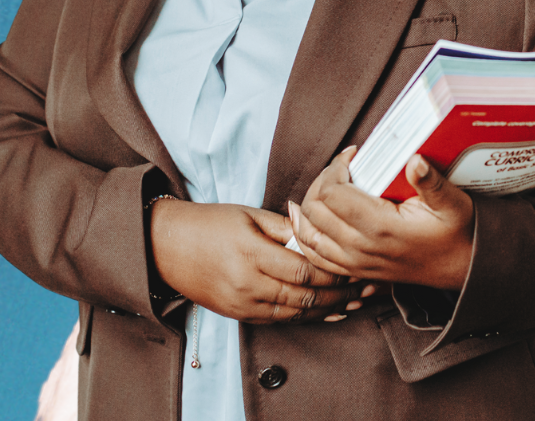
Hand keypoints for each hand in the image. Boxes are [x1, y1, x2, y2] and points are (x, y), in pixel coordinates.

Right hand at [149, 199, 373, 322]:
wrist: (168, 248)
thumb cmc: (210, 223)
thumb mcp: (248, 214)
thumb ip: (284, 227)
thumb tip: (316, 230)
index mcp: (251, 253)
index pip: (303, 270)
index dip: (333, 272)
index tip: (356, 264)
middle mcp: (248, 284)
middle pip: (304, 296)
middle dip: (339, 293)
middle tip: (366, 286)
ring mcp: (243, 304)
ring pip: (296, 313)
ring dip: (328, 309)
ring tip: (355, 301)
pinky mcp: (240, 315)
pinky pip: (280, 320)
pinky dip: (306, 317)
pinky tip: (327, 311)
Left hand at [290, 148, 474, 290]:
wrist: (463, 268)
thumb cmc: (457, 232)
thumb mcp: (452, 202)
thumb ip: (430, 181)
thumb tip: (414, 159)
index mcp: (381, 228)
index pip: (332, 193)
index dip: (335, 167)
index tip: (352, 154)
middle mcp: (362, 248)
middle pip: (314, 210)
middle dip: (321, 181)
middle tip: (341, 167)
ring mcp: (356, 263)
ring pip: (308, 234)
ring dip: (308, 206)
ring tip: (323, 184)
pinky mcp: (355, 271)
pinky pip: (315, 257)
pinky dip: (305, 236)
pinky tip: (305, 218)